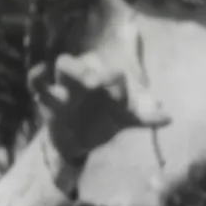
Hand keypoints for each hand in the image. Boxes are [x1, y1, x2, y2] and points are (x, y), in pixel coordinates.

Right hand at [31, 51, 168, 170]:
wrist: (79, 142)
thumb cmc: (103, 122)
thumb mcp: (124, 120)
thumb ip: (145, 118)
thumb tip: (170, 118)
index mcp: (104, 80)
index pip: (111, 75)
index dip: (116, 84)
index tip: (120, 99)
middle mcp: (85, 78)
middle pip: (85, 62)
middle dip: (90, 70)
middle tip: (98, 82)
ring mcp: (64, 86)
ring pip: (64, 66)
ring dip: (73, 71)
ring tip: (84, 81)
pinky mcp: (46, 99)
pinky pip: (37, 83)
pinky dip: (36, 76)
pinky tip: (39, 70)